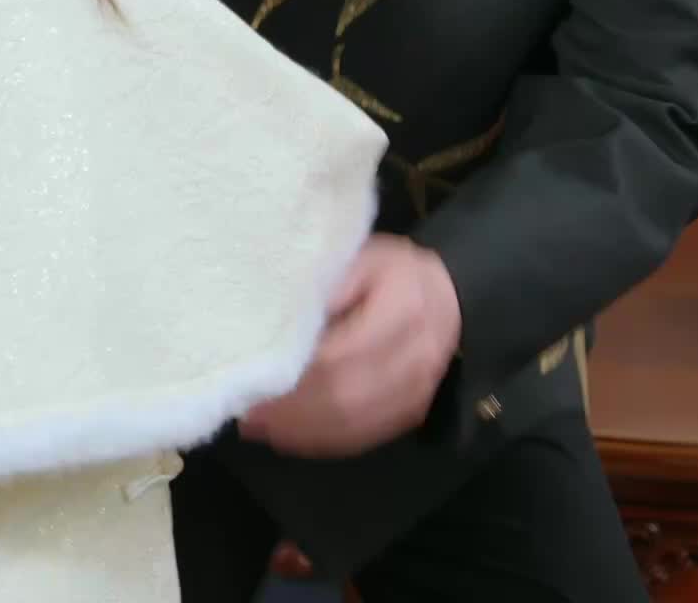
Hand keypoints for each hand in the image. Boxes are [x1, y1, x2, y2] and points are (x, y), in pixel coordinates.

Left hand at [239, 236, 461, 457]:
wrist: (449, 296)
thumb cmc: (397, 271)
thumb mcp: (364, 257)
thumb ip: (330, 284)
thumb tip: (287, 317)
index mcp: (401, 311)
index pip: (343, 353)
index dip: (298, 373)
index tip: (257, 379)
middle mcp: (413, 359)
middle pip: (346, 396)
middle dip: (293, 409)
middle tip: (248, 412)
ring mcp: (415, 392)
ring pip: (354, 423)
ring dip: (302, 431)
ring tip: (260, 426)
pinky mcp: (411, 413)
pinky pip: (364, 436)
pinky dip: (324, 440)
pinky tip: (292, 436)